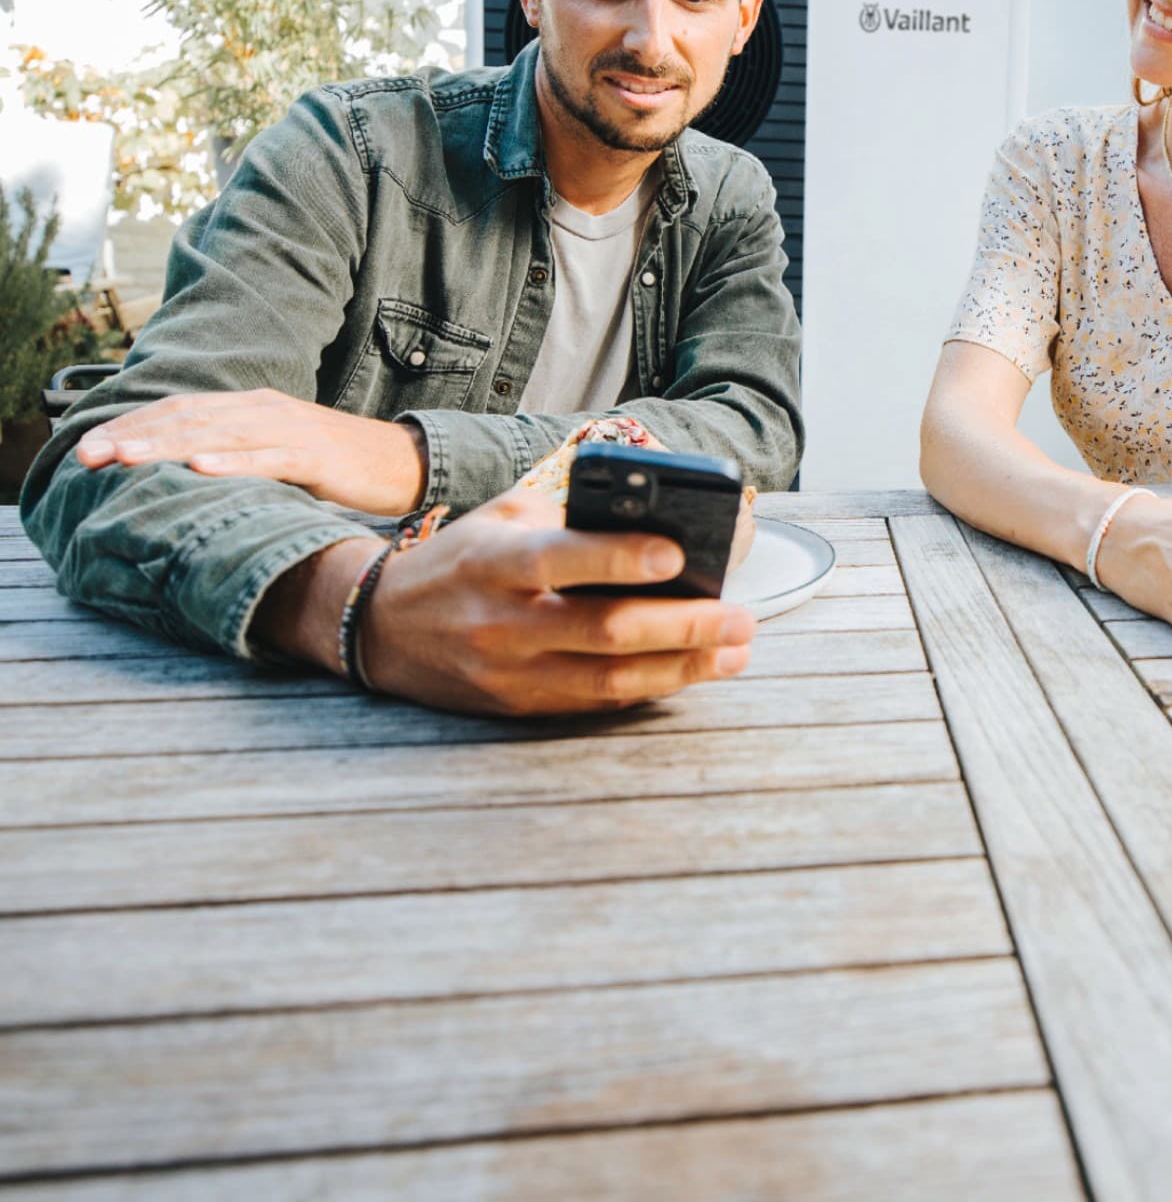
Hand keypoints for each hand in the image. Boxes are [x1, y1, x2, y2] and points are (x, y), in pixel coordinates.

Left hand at [74, 389, 426, 515]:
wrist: (399, 461)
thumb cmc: (334, 463)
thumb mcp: (274, 451)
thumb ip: (233, 451)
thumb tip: (178, 471)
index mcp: (251, 406)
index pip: (180, 411)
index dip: (132, 425)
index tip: (87, 445)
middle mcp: (263, 409)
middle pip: (188, 419)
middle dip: (135, 437)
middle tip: (87, 455)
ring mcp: (289, 430)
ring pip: (219, 435)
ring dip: (167, 447)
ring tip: (126, 459)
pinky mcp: (316, 455)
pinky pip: (269, 458)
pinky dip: (234, 461)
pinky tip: (202, 468)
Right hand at [259, 486, 756, 716]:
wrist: (381, 628)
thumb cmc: (462, 560)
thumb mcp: (502, 520)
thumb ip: (568, 517)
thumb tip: (655, 513)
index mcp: (497, 563)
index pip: (564, 559)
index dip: (622, 558)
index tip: (677, 554)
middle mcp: (503, 622)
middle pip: (605, 630)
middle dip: (683, 626)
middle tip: (741, 618)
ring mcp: (511, 673)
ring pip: (609, 679)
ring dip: (682, 667)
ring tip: (736, 652)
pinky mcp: (519, 707)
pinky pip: (595, 703)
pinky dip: (650, 688)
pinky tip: (693, 673)